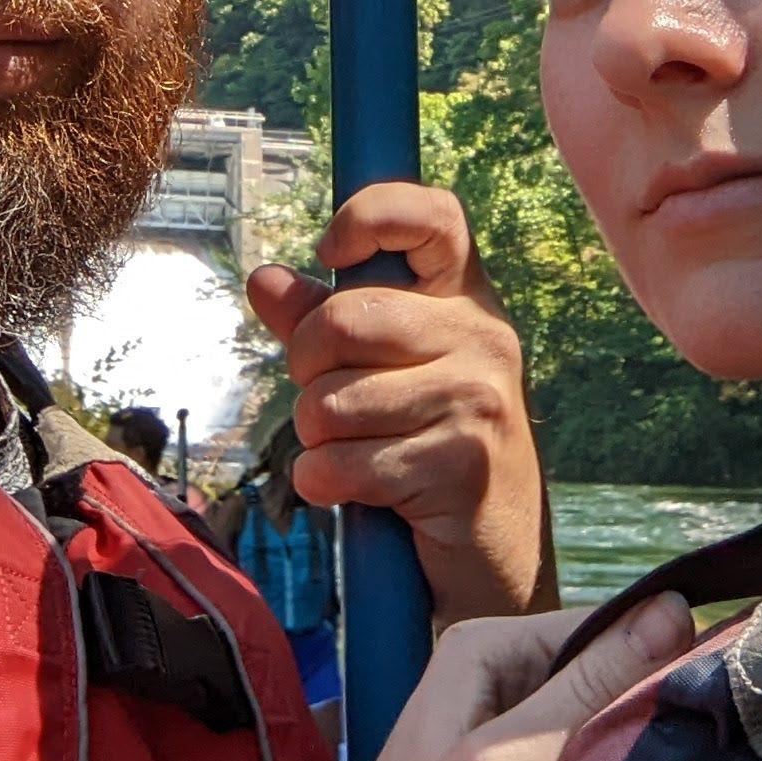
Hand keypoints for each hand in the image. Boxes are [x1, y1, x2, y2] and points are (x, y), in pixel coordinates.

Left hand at [243, 591, 696, 760]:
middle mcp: (493, 687)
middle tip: (707, 746)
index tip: (715, 690)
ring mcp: (504, 747)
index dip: (658, 655)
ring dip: (634, 757)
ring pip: (598, 733)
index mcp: (481, 652)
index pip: (601, 627)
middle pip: (601, 681)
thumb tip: (676, 609)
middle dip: (645, 709)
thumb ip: (586, 690)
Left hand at [247, 183, 544, 621]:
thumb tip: (264, 280)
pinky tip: (353, 489)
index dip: (371, 214)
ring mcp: (476, 398)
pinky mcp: (460, 464)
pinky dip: (323, 485)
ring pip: (330, 402)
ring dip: (315, 439)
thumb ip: (323, 320)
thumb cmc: (429, 441)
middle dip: (306, 370)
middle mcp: (482, 336)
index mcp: (465, 298)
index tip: (330, 250)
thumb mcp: (387, 368)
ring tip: (351, 451)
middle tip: (329, 398)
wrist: (497, 546)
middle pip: (341, 320)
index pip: (434, 215)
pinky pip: (341, 464)